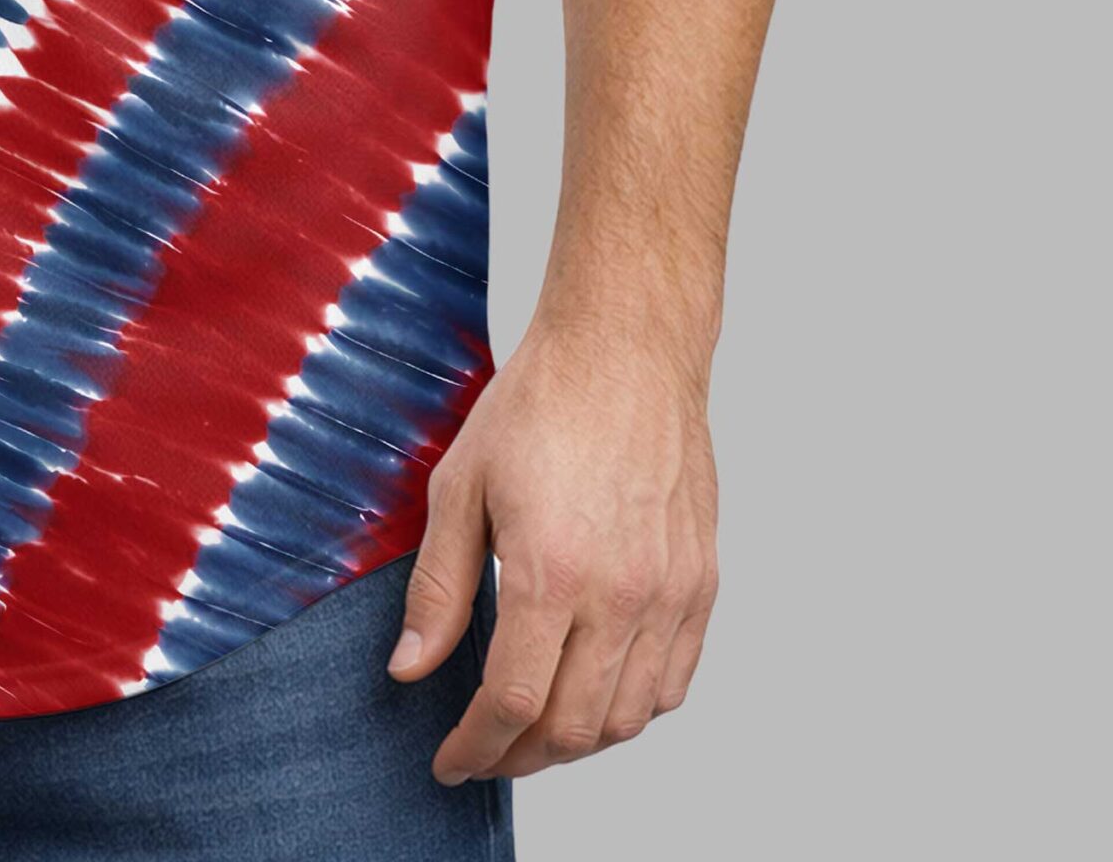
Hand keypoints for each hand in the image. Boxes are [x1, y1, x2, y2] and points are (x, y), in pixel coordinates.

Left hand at [391, 317, 719, 782]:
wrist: (626, 350)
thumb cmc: (540, 404)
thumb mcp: (461, 486)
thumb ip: (438, 588)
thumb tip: (411, 669)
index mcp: (552, 570)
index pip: (513, 702)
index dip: (476, 747)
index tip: (450, 761)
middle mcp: (621, 593)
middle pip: (573, 727)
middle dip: (518, 756)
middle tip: (483, 751)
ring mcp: (670, 593)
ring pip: (626, 718)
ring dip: (574, 741)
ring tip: (531, 731)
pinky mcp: (700, 583)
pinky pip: (672, 683)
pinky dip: (631, 711)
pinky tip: (594, 697)